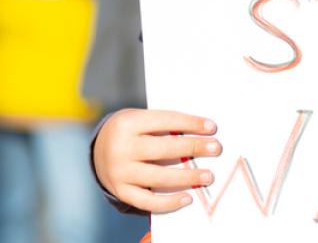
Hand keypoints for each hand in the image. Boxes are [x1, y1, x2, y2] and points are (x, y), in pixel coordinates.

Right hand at [93, 108, 221, 212]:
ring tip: (208, 176)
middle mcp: (121, 148)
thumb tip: (201, 134)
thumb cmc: (132, 130)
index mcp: (128, 122)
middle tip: (216, 148)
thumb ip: (165, 126)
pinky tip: (187, 197)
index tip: (212, 127)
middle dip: (193, 148)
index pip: (166, 120)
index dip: (191, 123)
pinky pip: (146, 201)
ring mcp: (119, 172)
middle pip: (164, 149)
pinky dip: (168, 202)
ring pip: (158, 177)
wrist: (98, 148)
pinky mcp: (120, 191)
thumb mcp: (142, 119)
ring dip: (187, 177)